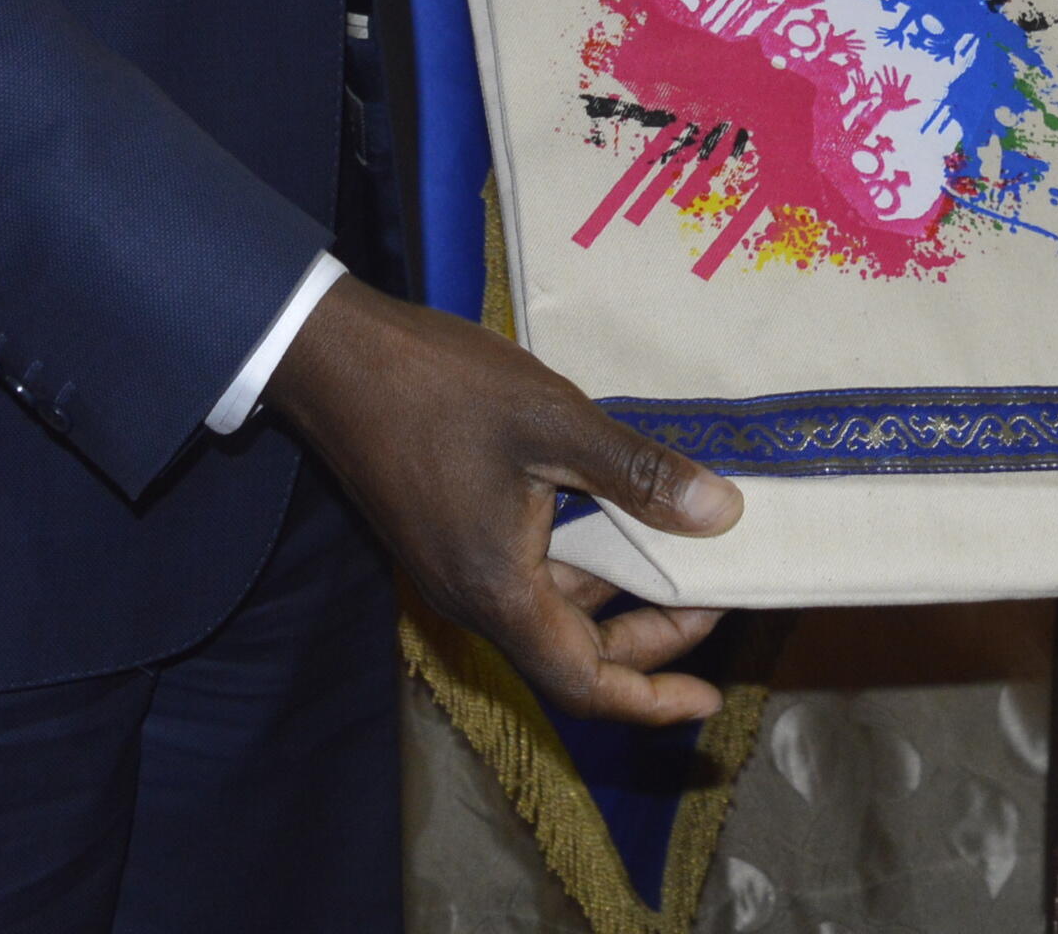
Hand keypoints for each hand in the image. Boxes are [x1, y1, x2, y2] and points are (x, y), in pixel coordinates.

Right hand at [264, 276, 743, 726]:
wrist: (335, 359)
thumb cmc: (440, 389)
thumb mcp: (554, 422)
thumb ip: (638, 475)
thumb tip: (722, 515)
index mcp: (499, 590)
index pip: (583, 681)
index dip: (651, 699)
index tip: (710, 699)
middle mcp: (473, 598)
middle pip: (572, 651)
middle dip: (649, 639)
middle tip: (716, 598)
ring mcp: (455, 568)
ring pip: (550, 610)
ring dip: (616, 595)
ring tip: (681, 550)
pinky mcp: (445, 536)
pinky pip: (525, 574)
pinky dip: (581, 562)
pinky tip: (614, 511)